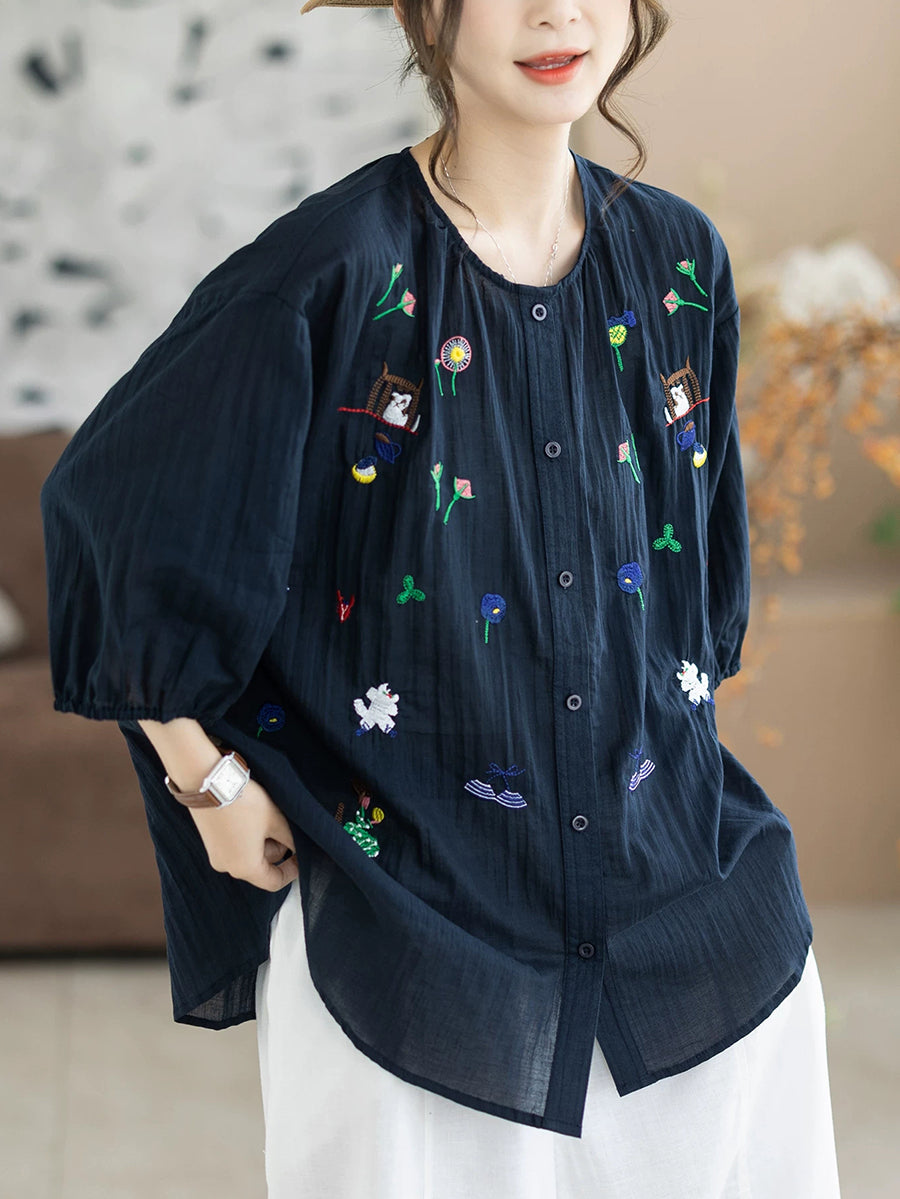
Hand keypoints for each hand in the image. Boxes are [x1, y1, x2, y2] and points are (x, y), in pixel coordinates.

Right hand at [187, 777, 297, 891]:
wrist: (209, 781)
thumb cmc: (242, 802)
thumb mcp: (275, 820)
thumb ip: (290, 839)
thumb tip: (299, 847)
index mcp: (244, 868)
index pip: (274, 882)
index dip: (292, 870)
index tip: (301, 856)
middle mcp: (227, 866)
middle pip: (261, 867)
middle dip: (278, 849)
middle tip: (286, 827)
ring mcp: (215, 854)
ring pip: (248, 855)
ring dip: (263, 841)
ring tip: (269, 816)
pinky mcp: (209, 840)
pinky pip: (235, 846)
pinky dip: (248, 836)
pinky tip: (254, 816)